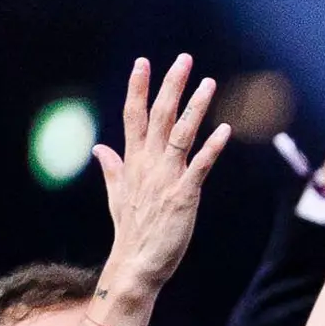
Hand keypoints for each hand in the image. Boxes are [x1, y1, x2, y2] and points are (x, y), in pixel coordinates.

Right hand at [91, 55, 231, 311]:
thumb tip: (100, 148)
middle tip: (183, 59)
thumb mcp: (118, 194)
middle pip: (157, 116)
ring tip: (208, 83)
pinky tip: (224, 130)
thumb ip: (112, 168)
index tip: (143, 62)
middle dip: (170, 86)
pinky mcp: (183, 196)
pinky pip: (199, 166)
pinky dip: (211, 148)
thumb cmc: (132, 230)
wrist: (137, 265)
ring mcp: (165, 179)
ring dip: (195, 108)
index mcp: (133, 162)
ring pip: (180, 134)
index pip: (133, 116)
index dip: (138, 88)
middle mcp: (148, 165)